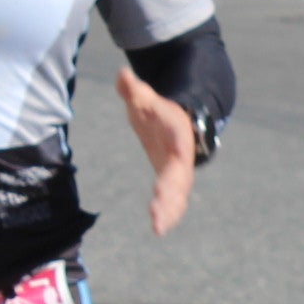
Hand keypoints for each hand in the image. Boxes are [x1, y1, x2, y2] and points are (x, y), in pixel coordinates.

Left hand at [116, 66, 195, 234]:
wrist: (179, 120)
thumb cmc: (158, 110)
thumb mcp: (145, 98)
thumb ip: (133, 90)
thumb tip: (122, 74)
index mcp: (178, 137)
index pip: (176, 153)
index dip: (172, 167)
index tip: (161, 187)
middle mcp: (181, 159)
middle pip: (178, 182)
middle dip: (170, 200)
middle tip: (158, 219)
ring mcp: (179, 173)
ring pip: (178, 196)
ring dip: (170, 213)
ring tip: (158, 229)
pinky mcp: (173, 183)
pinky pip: (173, 202)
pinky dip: (168, 214)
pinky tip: (158, 229)